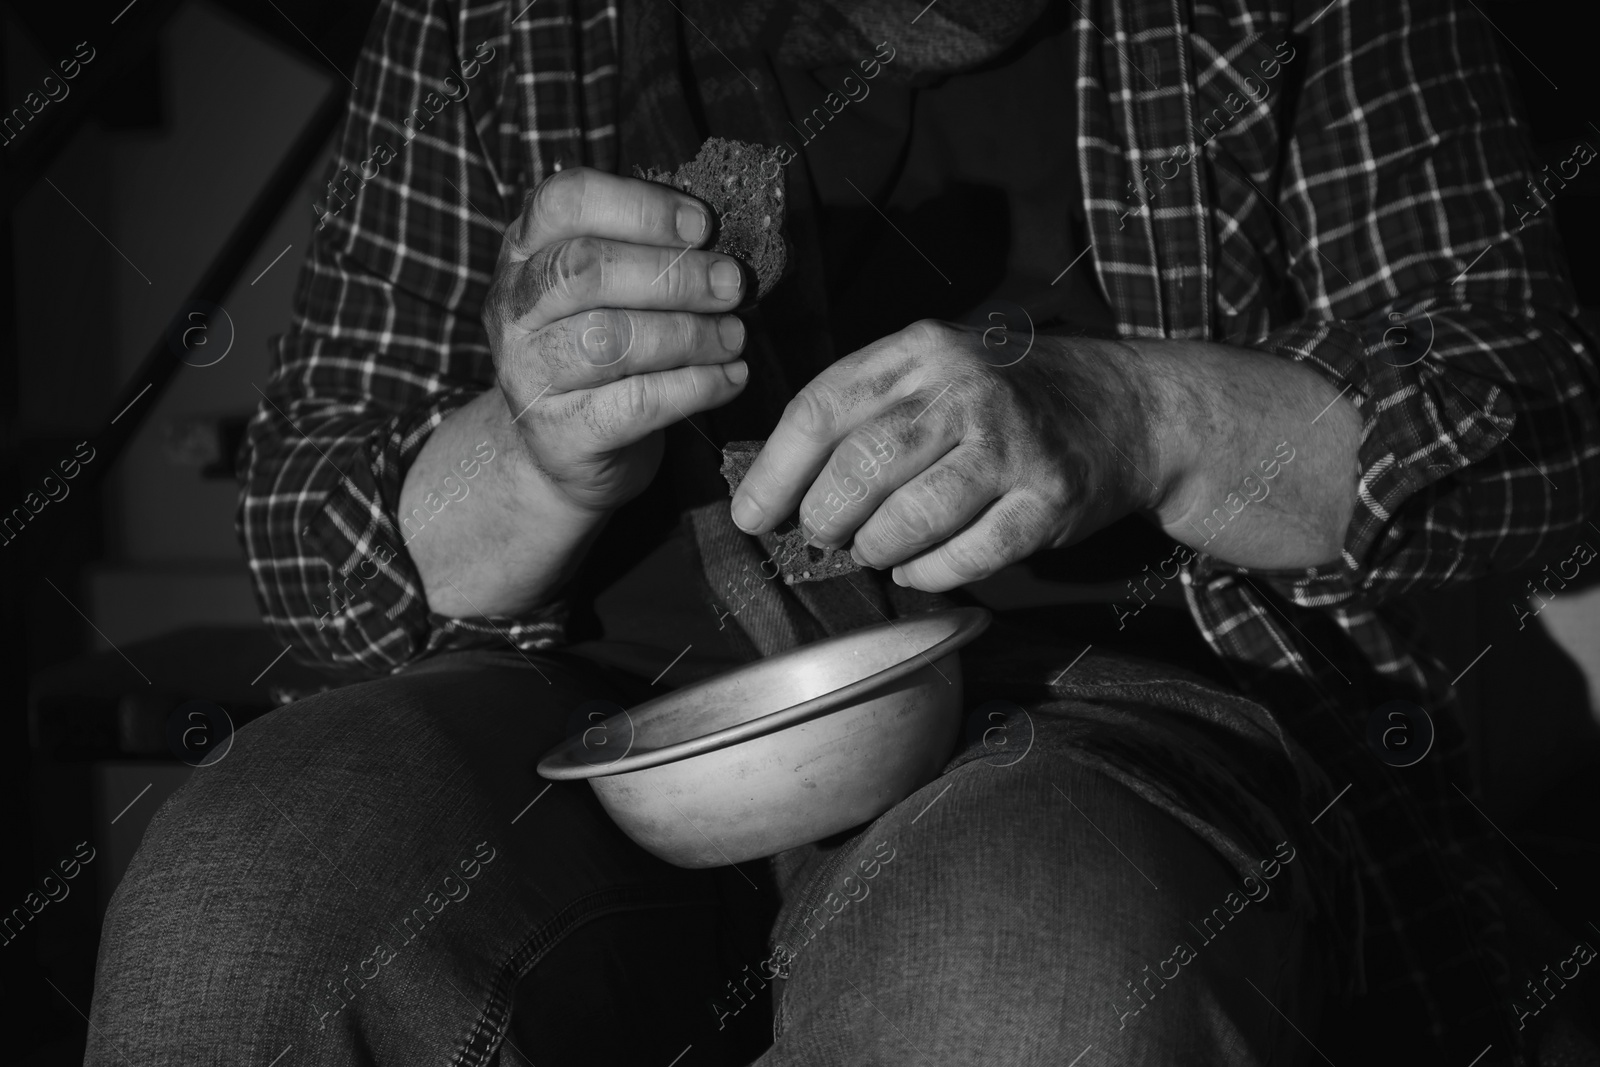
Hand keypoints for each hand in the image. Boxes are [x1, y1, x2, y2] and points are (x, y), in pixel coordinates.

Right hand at [483, 166, 750, 512]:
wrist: (562, 450)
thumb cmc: (598, 352)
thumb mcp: (606, 291)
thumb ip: (645, 256)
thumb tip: (722, 242)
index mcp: (525, 251)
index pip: (565, 201)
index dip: (639, 206)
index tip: (702, 226)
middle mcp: (514, 308)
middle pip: (585, 270)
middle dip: (673, 274)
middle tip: (732, 284)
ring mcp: (528, 373)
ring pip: (608, 339)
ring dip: (688, 333)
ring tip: (733, 336)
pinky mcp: (560, 432)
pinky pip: (635, 403)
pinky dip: (694, 387)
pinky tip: (729, 378)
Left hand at [727, 320, 1170, 590]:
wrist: (1126, 407)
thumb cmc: (1005, 398)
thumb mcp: (935, 371)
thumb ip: (866, 410)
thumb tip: (779, 483)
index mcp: (922, 350)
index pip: (823, 407)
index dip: (776, 470)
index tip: (751, 515)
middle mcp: (967, 389)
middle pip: (862, 465)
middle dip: (826, 516)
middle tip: (821, 537)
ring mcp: (1013, 444)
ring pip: (910, 517)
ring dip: (876, 548)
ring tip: (873, 550)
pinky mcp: (1049, 499)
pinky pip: (966, 556)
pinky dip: (928, 573)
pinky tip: (919, 567)